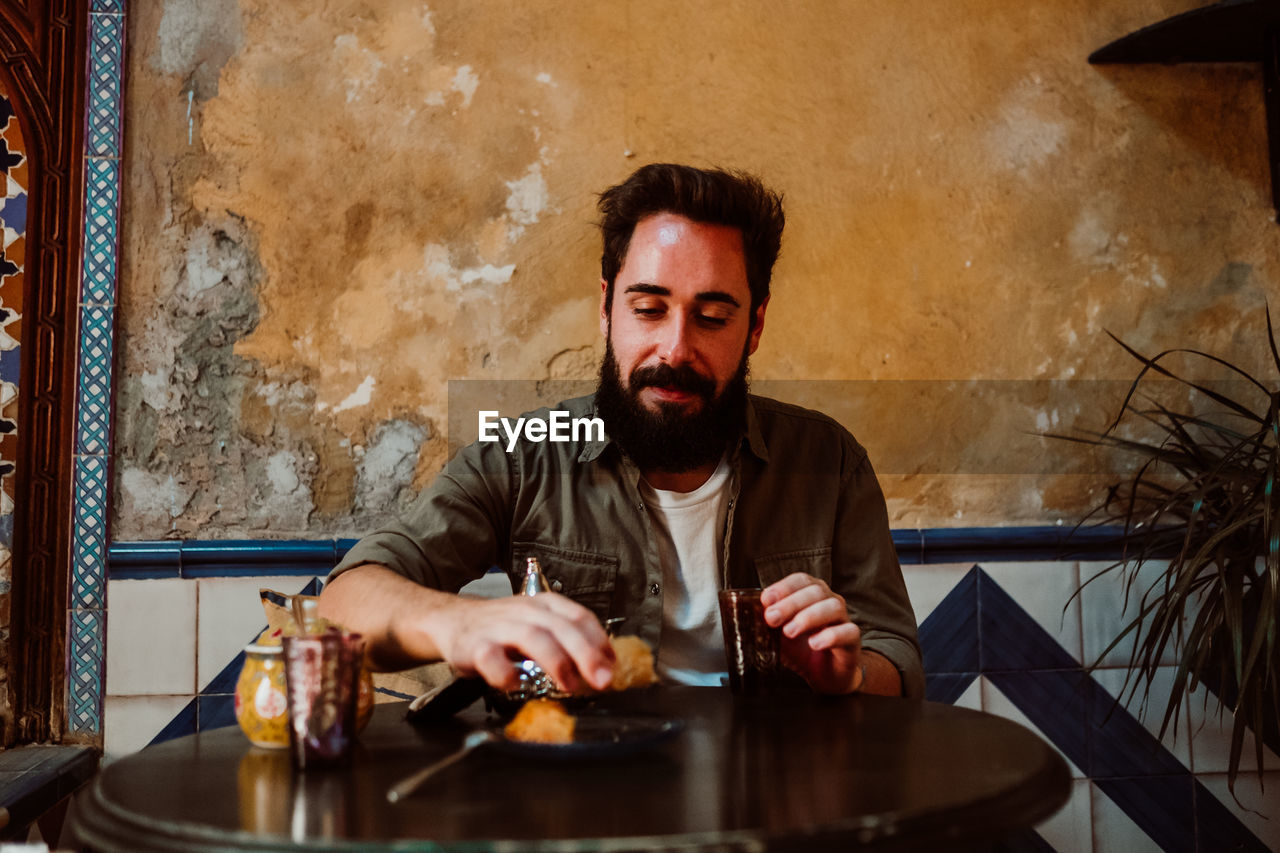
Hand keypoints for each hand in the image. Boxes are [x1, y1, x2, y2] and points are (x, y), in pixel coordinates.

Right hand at [432, 592, 615, 692]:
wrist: (453, 621)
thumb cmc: (503, 629)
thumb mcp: (538, 625)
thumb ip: (568, 642)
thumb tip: (604, 666)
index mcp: (545, 604)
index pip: (579, 617)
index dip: (599, 641)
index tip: (612, 665)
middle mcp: (525, 611)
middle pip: (561, 627)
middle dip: (586, 654)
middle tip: (602, 680)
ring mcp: (500, 627)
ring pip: (533, 637)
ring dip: (556, 662)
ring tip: (570, 685)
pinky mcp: (476, 646)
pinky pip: (493, 659)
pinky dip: (507, 674)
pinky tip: (518, 684)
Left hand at [760, 573, 863, 694]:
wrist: (825, 675)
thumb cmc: (802, 649)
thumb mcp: (778, 635)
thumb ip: (767, 623)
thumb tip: (746, 614)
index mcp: (811, 595)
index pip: (800, 580)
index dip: (783, 587)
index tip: (766, 599)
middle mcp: (829, 601)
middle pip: (815, 591)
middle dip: (790, 603)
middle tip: (772, 618)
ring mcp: (843, 620)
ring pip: (833, 607)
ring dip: (808, 617)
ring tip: (790, 631)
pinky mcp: (853, 641)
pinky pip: (848, 632)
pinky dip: (830, 636)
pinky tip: (815, 643)